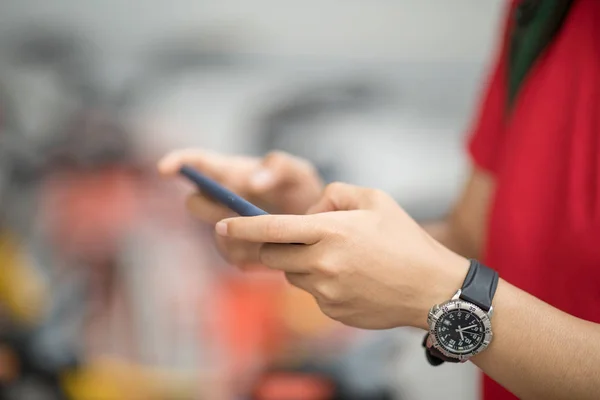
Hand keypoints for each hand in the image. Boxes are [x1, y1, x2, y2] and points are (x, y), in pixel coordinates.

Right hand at [158, 149, 322, 266]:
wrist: (319, 229)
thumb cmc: (303, 192)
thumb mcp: (298, 173)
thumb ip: (279, 168)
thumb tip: (253, 181)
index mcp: (233, 174)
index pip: (199, 163)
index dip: (179, 162)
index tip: (165, 168)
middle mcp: (223, 201)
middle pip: (196, 203)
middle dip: (212, 208)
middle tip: (240, 211)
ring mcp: (227, 229)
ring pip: (217, 235)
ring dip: (239, 236)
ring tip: (268, 233)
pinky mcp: (239, 255)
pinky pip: (234, 258)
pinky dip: (254, 255)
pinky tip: (273, 249)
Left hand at [215, 182, 468, 329]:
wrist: (432, 288)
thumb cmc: (405, 239)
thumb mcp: (374, 198)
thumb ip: (333, 195)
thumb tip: (309, 211)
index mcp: (329, 230)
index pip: (271, 228)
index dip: (241, 227)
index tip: (221, 225)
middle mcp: (322, 262)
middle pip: (274, 256)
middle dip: (273, 247)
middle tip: (289, 240)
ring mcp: (325, 291)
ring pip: (292, 275)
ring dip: (301, 264)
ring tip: (337, 257)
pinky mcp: (332, 311)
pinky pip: (312, 293)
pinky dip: (321, 282)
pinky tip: (351, 277)